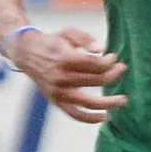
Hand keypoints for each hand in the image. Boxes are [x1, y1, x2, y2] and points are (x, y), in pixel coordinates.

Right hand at [10, 26, 127, 123]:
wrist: (27, 54)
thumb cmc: (53, 42)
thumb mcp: (68, 32)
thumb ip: (85, 38)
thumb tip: (101, 49)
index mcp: (65, 59)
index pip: (95, 64)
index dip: (109, 61)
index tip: (113, 57)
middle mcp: (61, 78)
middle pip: (96, 81)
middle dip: (113, 74)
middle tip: (122, 68)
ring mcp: (58, 92)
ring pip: (89, 102)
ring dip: (109, 103)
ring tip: (123, 100)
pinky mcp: (56, 101)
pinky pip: (75, 114)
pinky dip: (90, 119)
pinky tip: (105, 116)